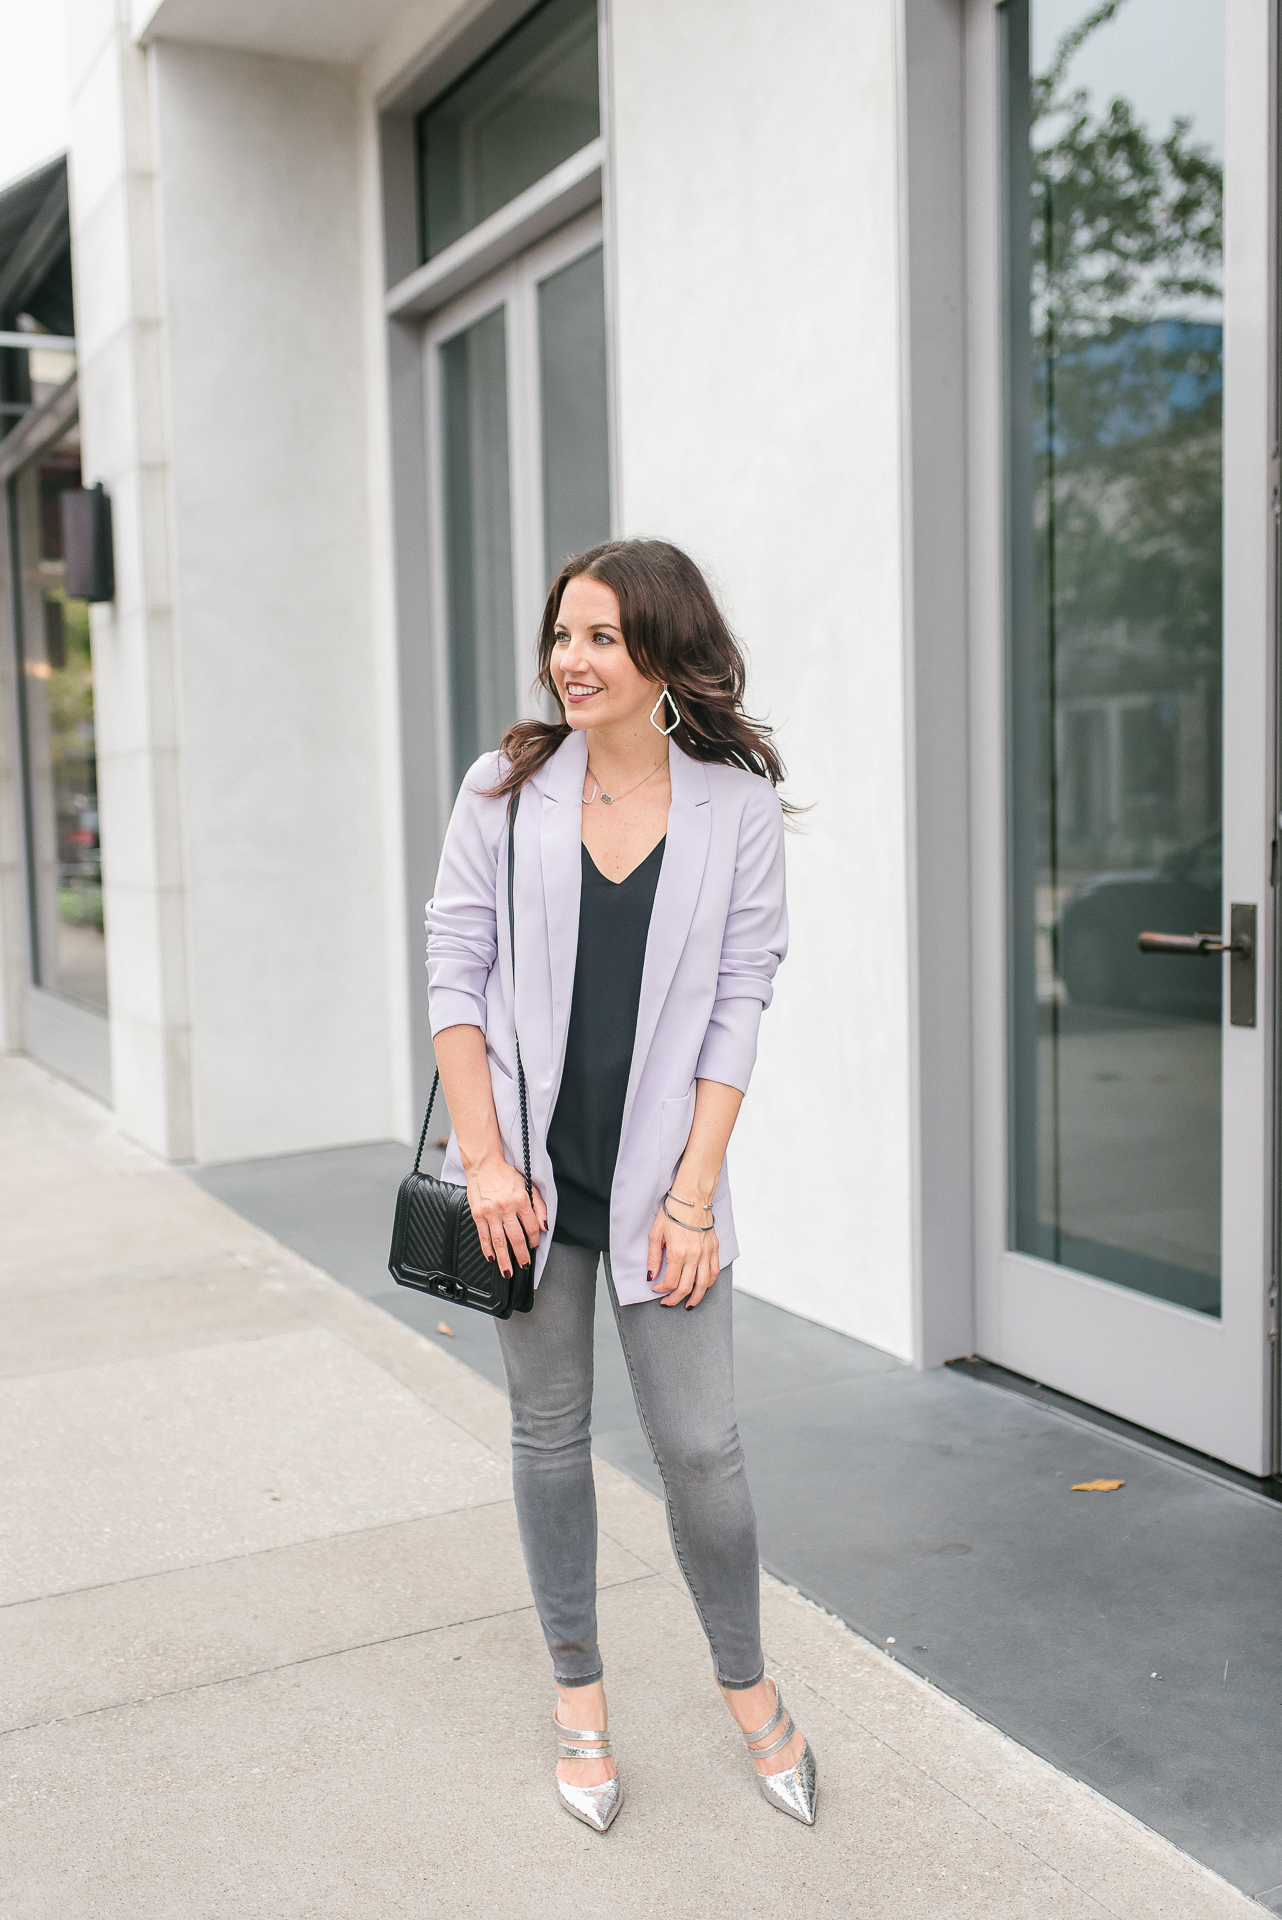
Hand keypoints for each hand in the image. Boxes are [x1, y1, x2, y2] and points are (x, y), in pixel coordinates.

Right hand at [466, 1153, 546, 1275]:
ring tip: (508, 1272)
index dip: (535, 1239)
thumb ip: (539, 1206)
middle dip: (522, 1255)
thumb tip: (545, 1226)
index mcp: (521, 1200)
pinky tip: (492, 1258)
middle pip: (517, 1238)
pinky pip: (484, 1236)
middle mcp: (506, 1207)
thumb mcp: (528, 1185)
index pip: (532, 1227)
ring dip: (505, 1259)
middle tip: (524, 1264)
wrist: (484, 1165)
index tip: (534, 1245)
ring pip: (499, 1242)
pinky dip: (488, 1250)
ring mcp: (491, 1212)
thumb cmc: (506, 1175)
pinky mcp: (478, 1214)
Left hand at [646, 1192, 719, 1307]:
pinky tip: (702, 1287)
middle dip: (676, 1299)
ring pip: (704, 1284)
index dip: (662, 1290)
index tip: (656, 1289)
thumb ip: (653, 1258)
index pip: (671, 1282)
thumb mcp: (655, 1234)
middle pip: (687, 1287)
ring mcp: (706, 1253)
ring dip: (696, 1297)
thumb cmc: (672, 1213)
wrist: (691, 1197)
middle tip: (668, 1302)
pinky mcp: (714, 1248)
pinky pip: (714, 1272)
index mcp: (678, 1253)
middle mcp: (694, 1256)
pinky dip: (708, 1283)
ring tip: (689, 1304)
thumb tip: (651, 1276)